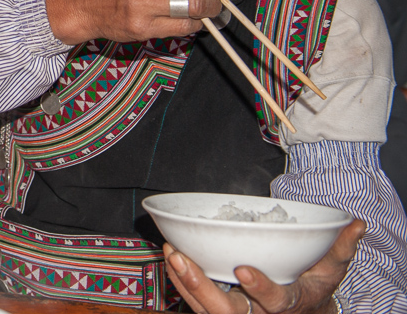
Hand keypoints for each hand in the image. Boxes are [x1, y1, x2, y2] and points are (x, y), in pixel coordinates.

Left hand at [164, 219, 364, 313]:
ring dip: (185, 281)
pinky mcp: (221, 308)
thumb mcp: (331, 269)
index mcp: (290, 303)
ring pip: (206, 308)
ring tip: (171, 253)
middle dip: (202, 287)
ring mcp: (238, 313)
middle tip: (181, 258)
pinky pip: (197, 302)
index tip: (244, 269)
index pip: (276, 302)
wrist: (302, 310)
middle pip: (228, 311)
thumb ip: (341, 247)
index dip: (261, 289)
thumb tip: (357, 224)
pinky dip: (182, 282)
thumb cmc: (314, 285)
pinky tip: (171, 260)